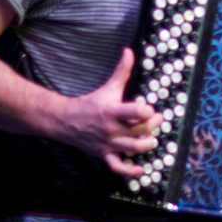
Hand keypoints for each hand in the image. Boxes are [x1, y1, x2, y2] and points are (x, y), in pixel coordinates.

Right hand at [54, 48, 159, 177]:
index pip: (134, 112)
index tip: (151, 108)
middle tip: (157, 120)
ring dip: (147, 146)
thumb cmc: (90, 103)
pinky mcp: (104, 155)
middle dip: (153, 127)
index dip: (146, 111)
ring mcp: (108, 143)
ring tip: (152, 139)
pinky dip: (130, 171)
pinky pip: (117, 167)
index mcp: (112, 110)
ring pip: (132, 149)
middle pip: (139, 131)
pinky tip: (142, 169)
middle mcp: (111, 129)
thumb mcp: (108, 86)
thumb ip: (121, 70)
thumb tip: (130, 51)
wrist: (64, 121)